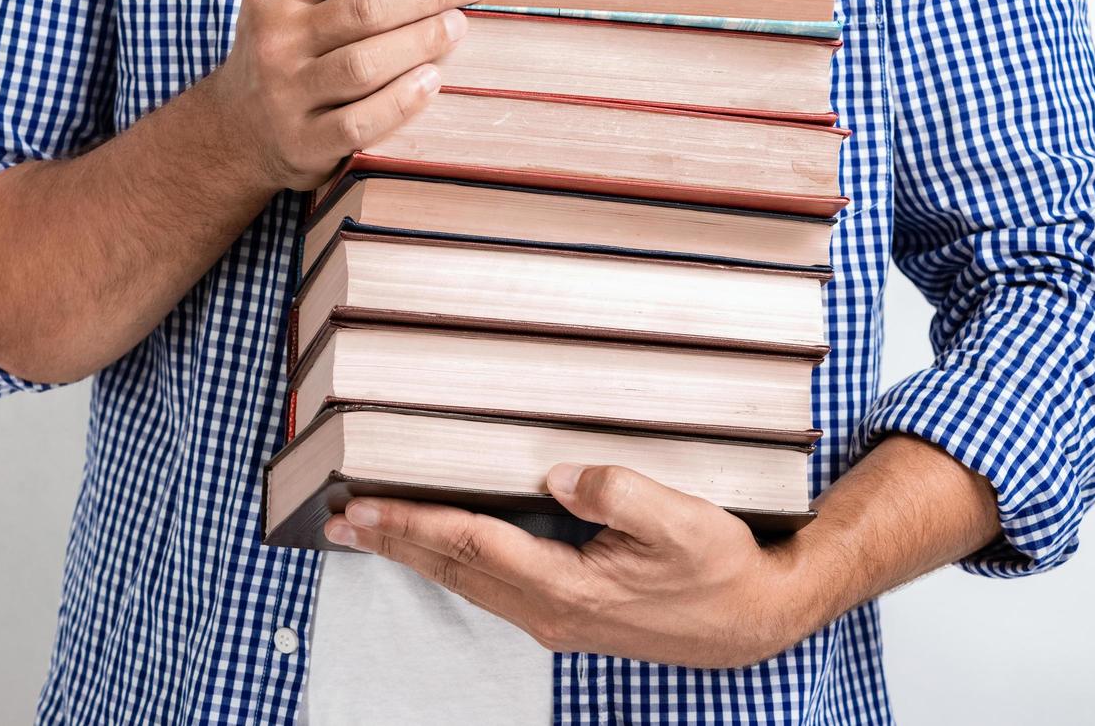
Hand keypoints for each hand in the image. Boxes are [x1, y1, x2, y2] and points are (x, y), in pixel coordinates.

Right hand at [210, 0, 492, 191]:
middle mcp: (275, 39)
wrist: (240, 127)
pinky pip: (359, 122)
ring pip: (364, 65)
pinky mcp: (305, 143)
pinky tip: (434, 81)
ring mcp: (287, 95)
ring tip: (460, 25)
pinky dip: (401, 101)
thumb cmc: (287, 39)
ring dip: (422, 41)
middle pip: (366, 7)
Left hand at [323, 464, 834, 667]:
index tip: (362, 509)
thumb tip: (558, 474)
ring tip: (374, 534)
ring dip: (417, 555)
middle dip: (394, 543)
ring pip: (468, 582)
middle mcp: (551, 611)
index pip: (470, 545)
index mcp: (568, 587)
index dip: (412, 523)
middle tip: (341, 522)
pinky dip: (455, 564)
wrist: (753, 620)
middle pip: (455, 570)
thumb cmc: (721, 568)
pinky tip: (444, 551)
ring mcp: (557, 620)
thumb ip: (617, 491)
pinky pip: (492, 588)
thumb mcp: (680, 520)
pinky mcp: (568, 616)